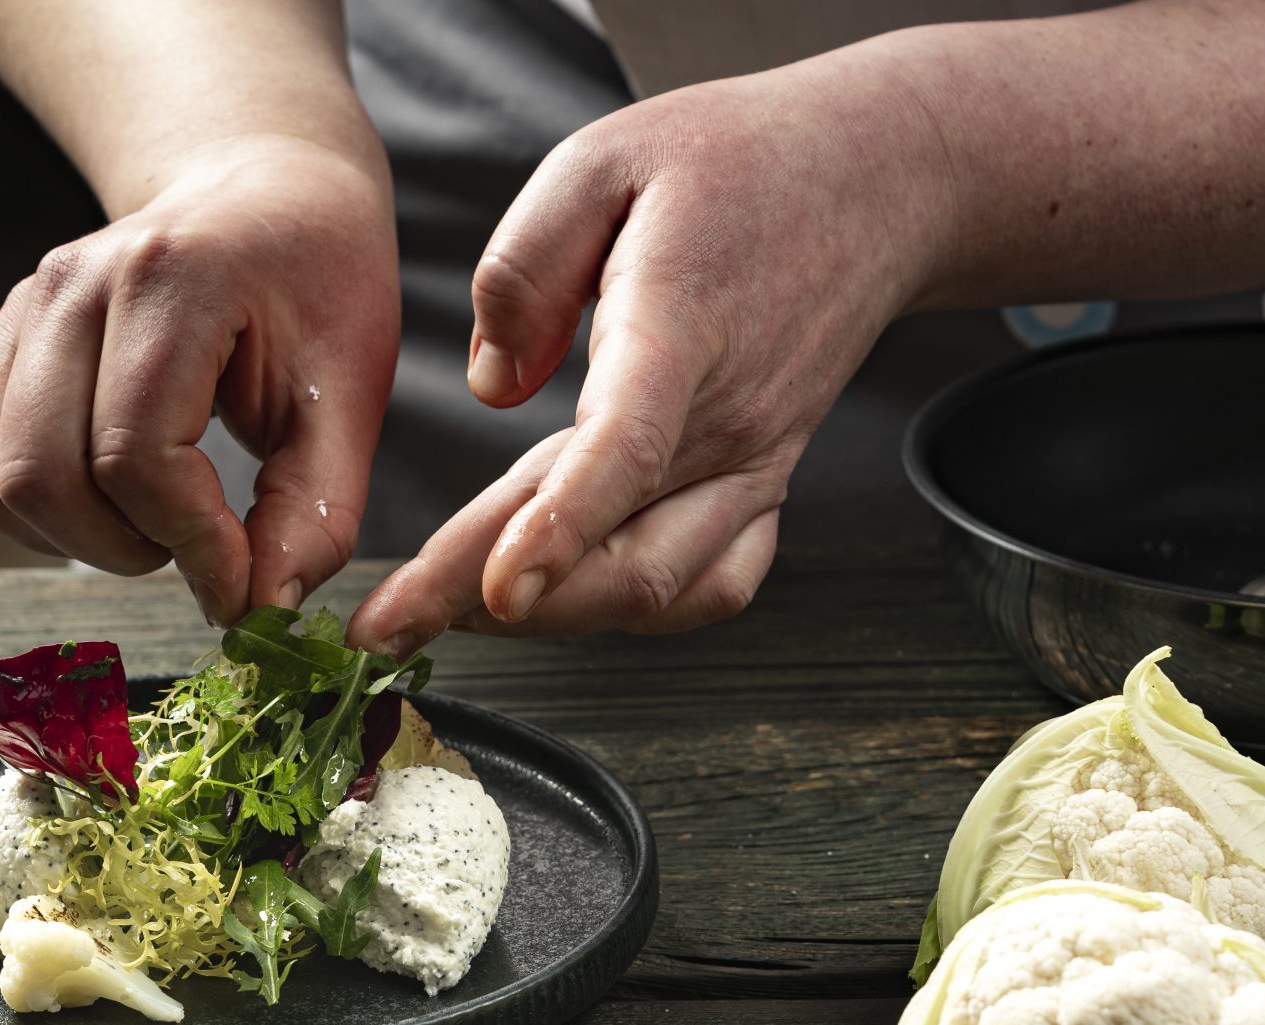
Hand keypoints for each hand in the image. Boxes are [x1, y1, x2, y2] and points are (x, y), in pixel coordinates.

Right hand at [0, 135, 398, 624]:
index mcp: (169, 280)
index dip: (192, 548)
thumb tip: (264, 607)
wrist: (262, 201)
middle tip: (193, 550)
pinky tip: (81, 502)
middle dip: (122, 550)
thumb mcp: (350, 392)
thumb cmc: (313, 289)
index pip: (138, 458)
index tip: (243, 585)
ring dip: (61, 538)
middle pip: (39, 475)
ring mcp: (16, 310)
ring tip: (146, 525)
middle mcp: (69, 285)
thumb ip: (317, 508)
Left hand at [348, 50, 949, 653]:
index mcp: (681, 330)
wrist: (874, 183)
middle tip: (390, 624)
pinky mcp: (764, 486)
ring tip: (452, 614)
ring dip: (553, 618)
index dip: (560, 528)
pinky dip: (635, 612)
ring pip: (659, 587)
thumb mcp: (601, 160)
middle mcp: (730, 419)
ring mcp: (756, 465)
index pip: (627, 449)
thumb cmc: (735, 165)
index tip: (497, 590)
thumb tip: (489, 386)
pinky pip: (709, 586)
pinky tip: (566, 602)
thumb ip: (524, 267)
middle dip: (493, 604)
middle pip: (620, 550)